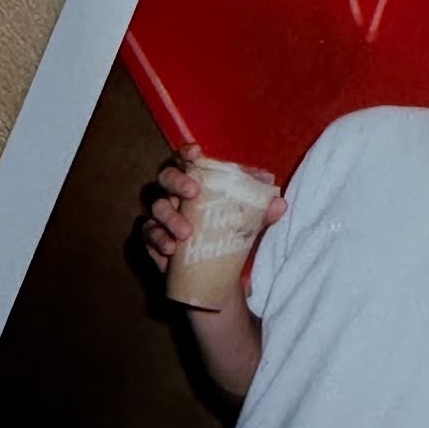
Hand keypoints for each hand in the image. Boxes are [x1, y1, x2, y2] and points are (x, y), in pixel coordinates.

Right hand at [141, 143, 286, 275]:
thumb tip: (280, 204)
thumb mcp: (246, 225)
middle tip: (192, 193)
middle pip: (166, 177)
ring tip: (186, 234)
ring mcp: (161, 215)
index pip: (187, 160)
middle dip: (177, 181)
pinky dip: (158, 240)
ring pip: (157, 207)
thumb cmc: (225, 236)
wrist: (213, 274)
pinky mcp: (153, 238)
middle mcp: (175, 194)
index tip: (196, 153)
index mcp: (196, 183)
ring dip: (170, 218)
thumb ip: (261, 213)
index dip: (188, 153)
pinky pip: (148, 234)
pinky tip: (170, 250)